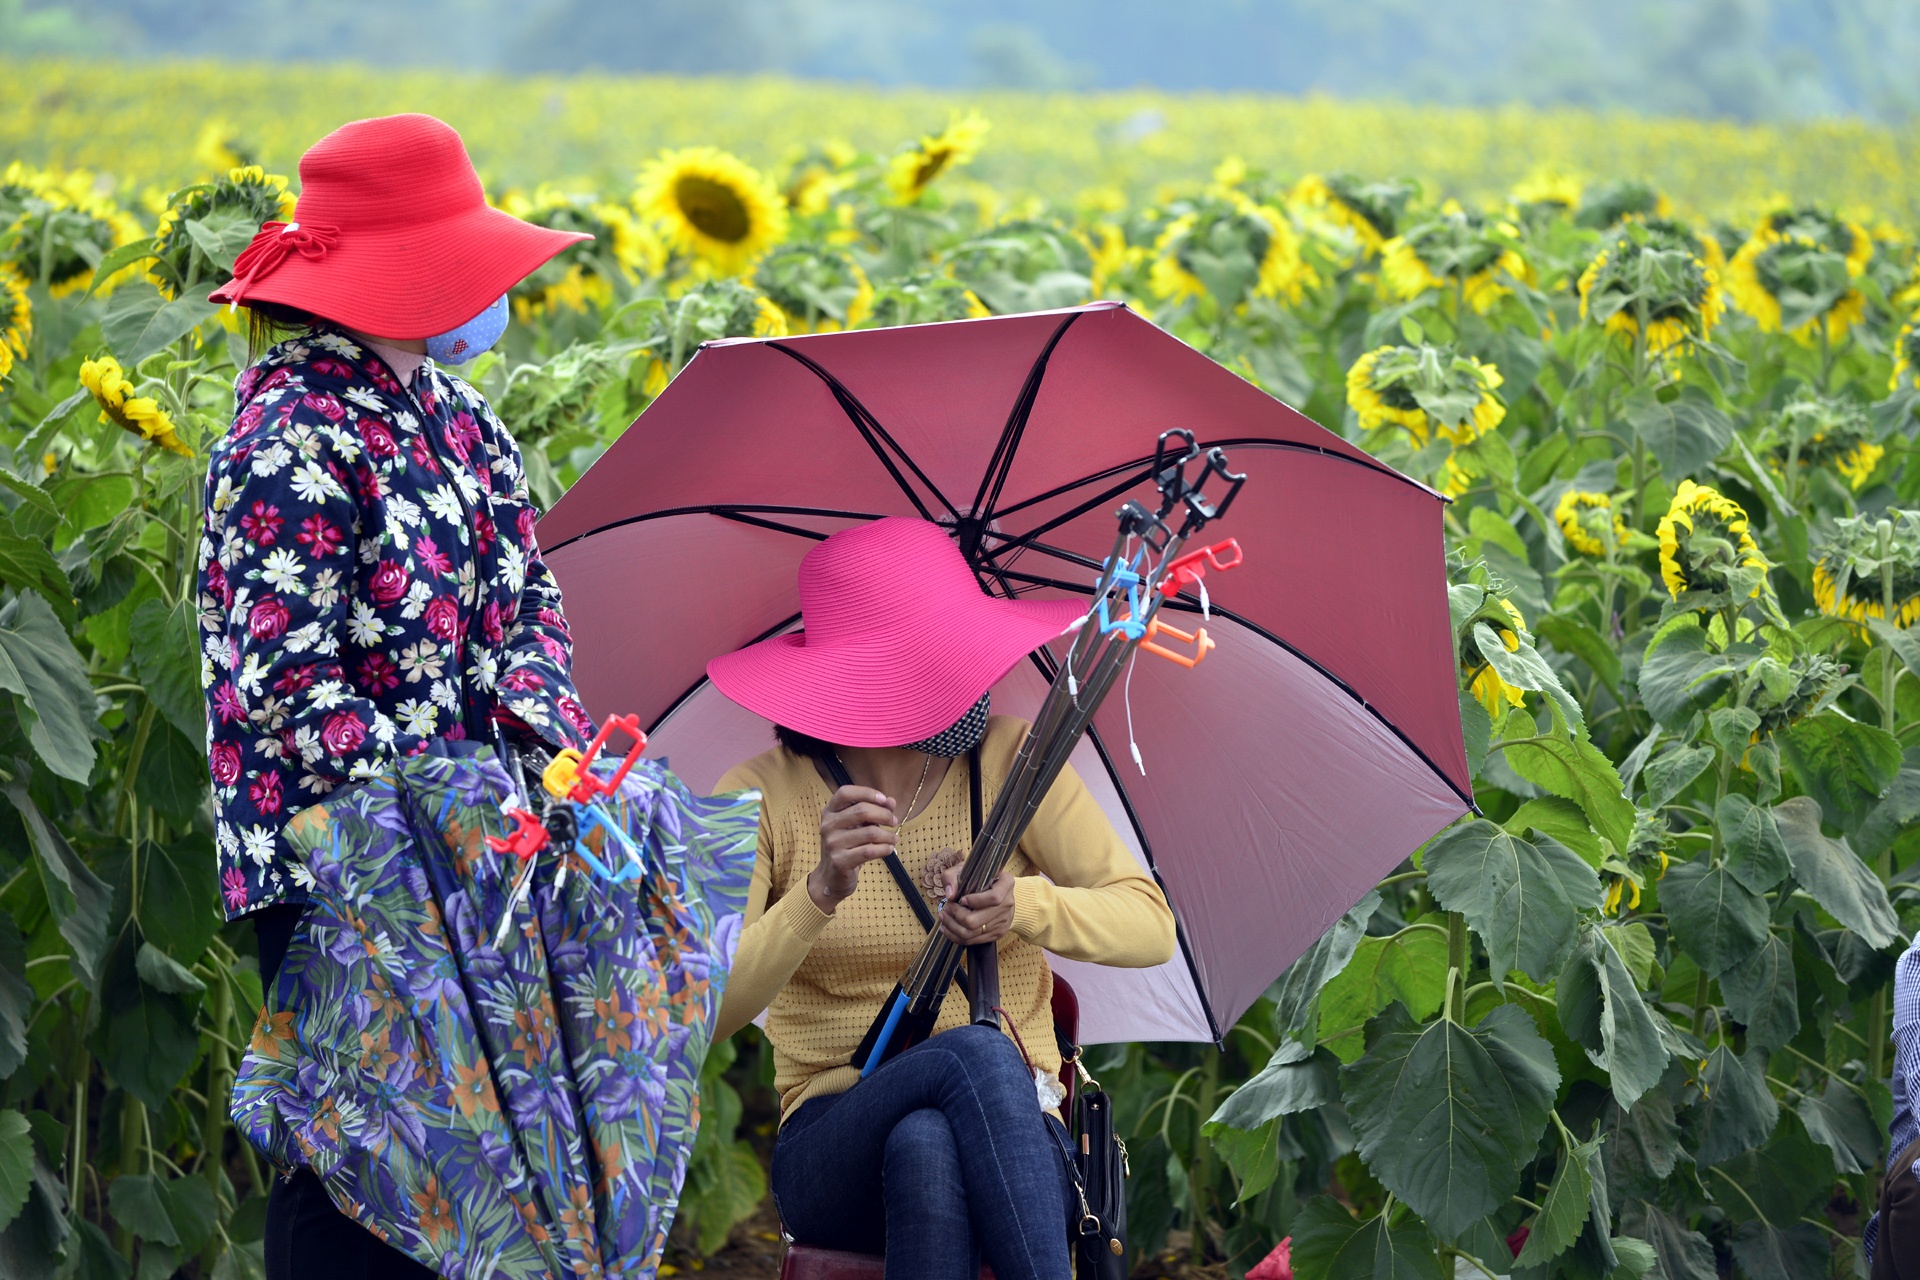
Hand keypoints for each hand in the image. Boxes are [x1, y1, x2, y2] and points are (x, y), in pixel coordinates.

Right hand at [807, 785, 897, 913]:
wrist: (831, 877)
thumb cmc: (847, 846)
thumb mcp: (857, 826)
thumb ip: (873, 811)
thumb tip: (891, 801)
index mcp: (829, 812)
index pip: (845, 792)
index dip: (866, 792)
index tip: (884, 799)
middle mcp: (827, 825)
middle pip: (861, 810)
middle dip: (884, 814)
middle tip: (894, 821)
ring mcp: (832, 844)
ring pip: (870, 833)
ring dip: (888, 835)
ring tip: (894, 839)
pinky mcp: (840, 861)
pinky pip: (869, 851)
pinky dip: (884, 849)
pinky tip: (889, 849)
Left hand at [937, 867, 1016, 945]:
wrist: (998, 892)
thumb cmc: (979, 878)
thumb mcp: (965, 869)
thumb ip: (952, 876)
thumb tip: (950, 895)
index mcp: (1006, 883)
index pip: (994, 898)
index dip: (975, 901)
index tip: (961, 899)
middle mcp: (1007, 903)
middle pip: (978, 920)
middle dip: (956, 916)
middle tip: (947, 908)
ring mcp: (1003, 921)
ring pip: (973, 933)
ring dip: (952, 927)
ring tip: (944, 917)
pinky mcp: (997, 934)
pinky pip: (973, 941)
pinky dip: (956, 936)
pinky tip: (947, 928)